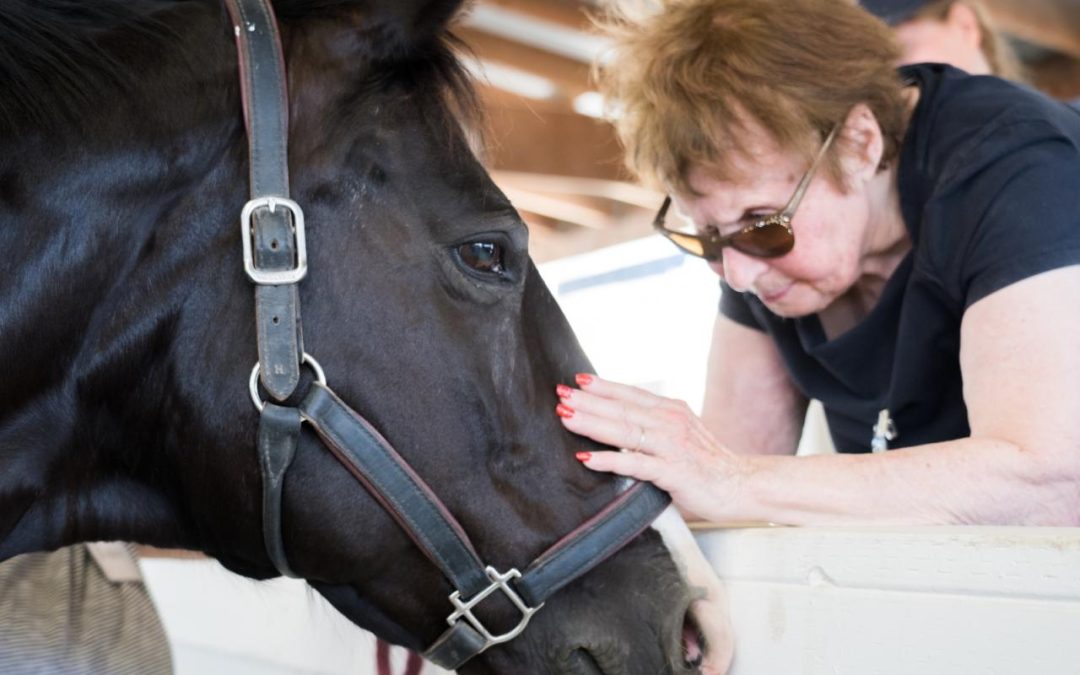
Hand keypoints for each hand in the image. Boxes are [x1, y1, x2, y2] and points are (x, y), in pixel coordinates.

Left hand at [555, 374, 750, 522]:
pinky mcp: (673, 471)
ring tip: (566, 416)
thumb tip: (623, 422)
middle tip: (560, 394)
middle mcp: (671, 423)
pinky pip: (635, 464)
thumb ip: (656, 426)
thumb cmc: (708, 465)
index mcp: (672, 411)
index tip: (577, 380)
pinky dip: (609, 460)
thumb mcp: (682, 435)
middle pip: (622, 409)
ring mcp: (672, 446)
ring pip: (624, 431)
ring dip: (592, 423)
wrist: (742, 486)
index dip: (604, 386)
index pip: (632, 394)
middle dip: (588, 401)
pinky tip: (586, 458)